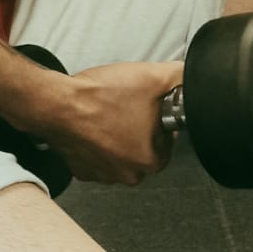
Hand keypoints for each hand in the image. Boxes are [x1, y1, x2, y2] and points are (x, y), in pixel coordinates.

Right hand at [38, 60, 184, 186]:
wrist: (57, 103)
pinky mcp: (82, 170)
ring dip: (118, 135)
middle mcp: (127, 174)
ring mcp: (102, 174)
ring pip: (121, 152)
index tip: (149, 106)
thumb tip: (195, 78)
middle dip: (139, 127)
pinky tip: (94, 122)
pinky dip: (98, 141)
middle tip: (128, 105)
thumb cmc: (98, 97)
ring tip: (109, 112)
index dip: (160, 118)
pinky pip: (99, 156)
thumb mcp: (153, 77)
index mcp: (150, 160)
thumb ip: (182, 79)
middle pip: (144, 147)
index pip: (168, 141)